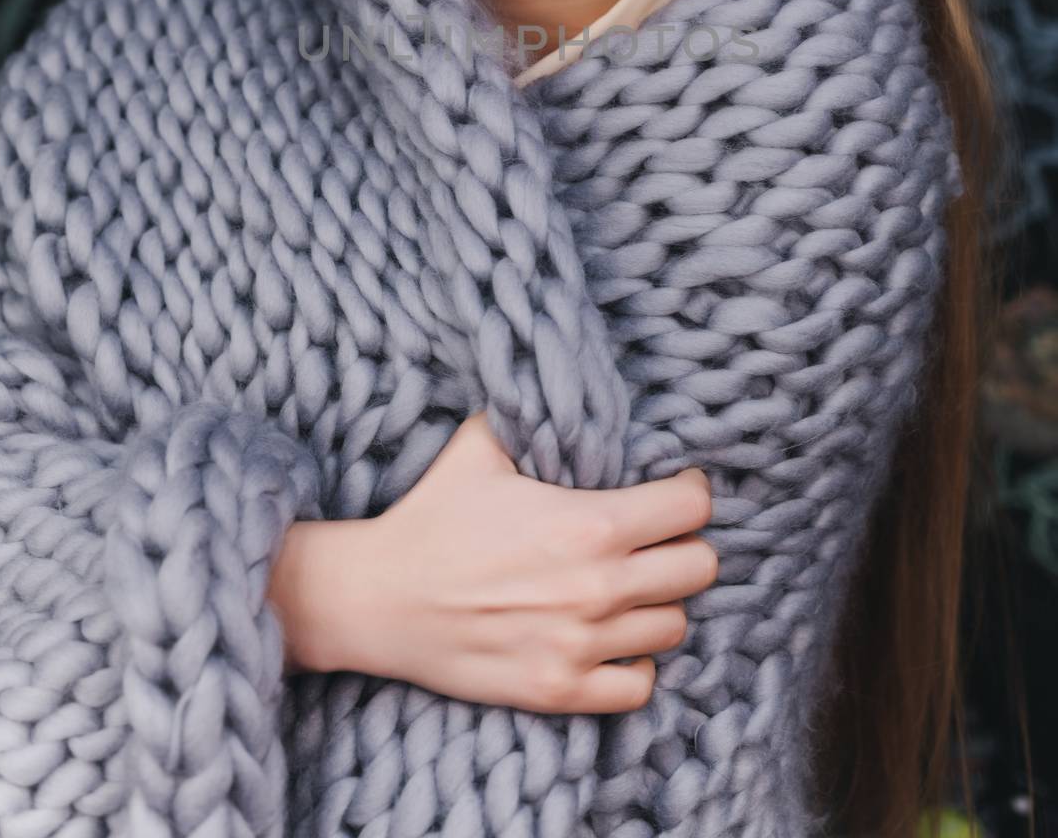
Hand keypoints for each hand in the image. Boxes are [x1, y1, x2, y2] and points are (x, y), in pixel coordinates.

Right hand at [358, 409, 716, 713]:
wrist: (378, 598)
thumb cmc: (432, 515)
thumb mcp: (481, 445)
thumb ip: (536, 415)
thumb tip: (563, 386)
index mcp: (589, 523)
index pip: (692, 507)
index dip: (689, 491)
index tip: (673, 488)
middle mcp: (597, 588)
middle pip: (700, 568)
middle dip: (684, 545)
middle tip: (656, 538)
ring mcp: (581, 646)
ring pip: (675, 626)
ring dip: (658, 603)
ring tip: (631, 585)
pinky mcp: (560, 692)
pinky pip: (640, 686)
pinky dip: (634, 662)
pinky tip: (611, 638)